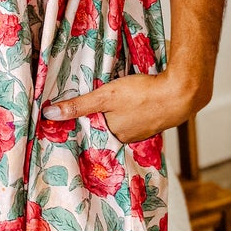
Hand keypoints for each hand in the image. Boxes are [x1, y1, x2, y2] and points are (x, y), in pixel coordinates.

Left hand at [41, 63, 210, 143]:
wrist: (181, 92)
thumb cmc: (143, 94)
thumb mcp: (105, 96)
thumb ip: (78, 106)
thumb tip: (49, 114)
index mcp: (113, 135)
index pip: (92, 130)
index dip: (84, 121)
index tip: (72, 114)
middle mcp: (127, 138)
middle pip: (107, 125)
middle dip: (101, 115)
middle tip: (95, 101)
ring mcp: (144, 130)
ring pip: (123, 120)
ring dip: (119, 111)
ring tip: (116, 98)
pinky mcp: (155, 120)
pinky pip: (138, 116)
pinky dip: (133, 109)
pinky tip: (134, 99)